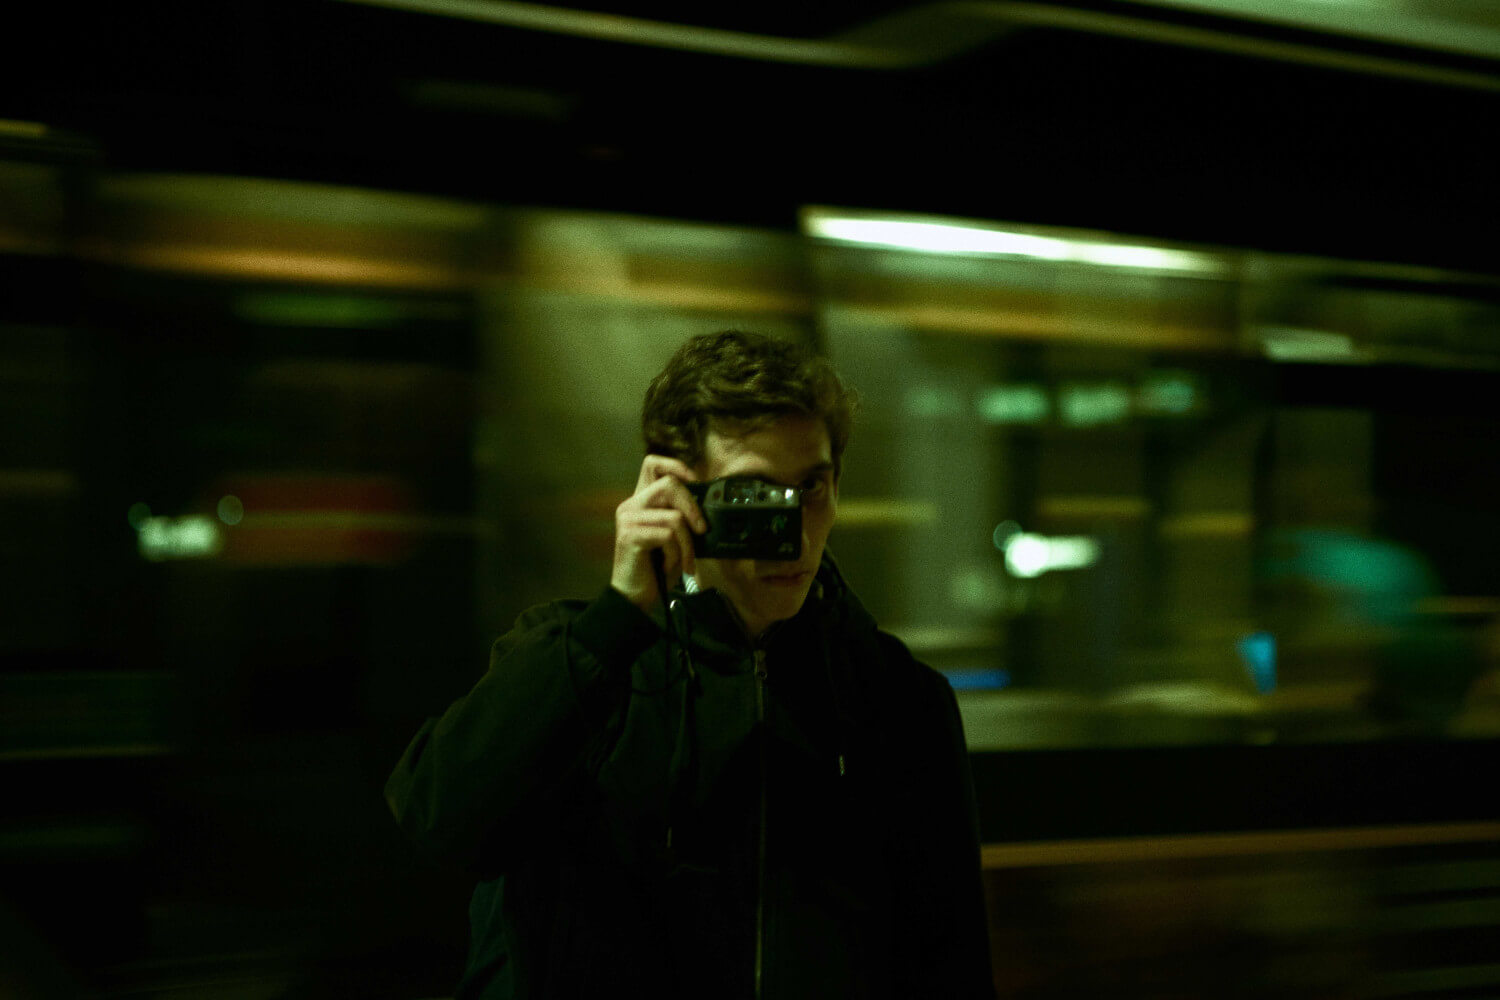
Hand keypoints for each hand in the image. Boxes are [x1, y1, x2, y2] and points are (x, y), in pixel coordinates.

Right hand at [611, 455, 707, 613]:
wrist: (635, 596)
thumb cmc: (656, 568)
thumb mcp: (673, 538)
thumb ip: (681, 517)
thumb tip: (705, 507)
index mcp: (641, 501)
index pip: (652, 464)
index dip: (676, 465)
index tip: (696, 482)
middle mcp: (631, 505)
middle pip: (670, 484)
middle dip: (693, 509)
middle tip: (701, 532)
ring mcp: (628, 519)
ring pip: (674, 516)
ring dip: (687, 543)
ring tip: (683, 561)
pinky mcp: (630, 535)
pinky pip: (668, 535)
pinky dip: (677, 554)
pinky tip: (670, 566)